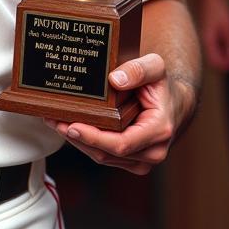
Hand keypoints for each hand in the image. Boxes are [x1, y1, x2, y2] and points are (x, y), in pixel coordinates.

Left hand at [45, 52, 191, 175]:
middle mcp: (152, 152)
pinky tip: (68, 127)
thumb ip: (138, 69)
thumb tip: (115, 79)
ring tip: (55, 122)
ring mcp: (141, 160)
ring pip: (102, 157)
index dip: (94, 137)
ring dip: (77, 141)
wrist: (174, 104)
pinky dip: (85, 142)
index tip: (72, 125)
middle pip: (106, 153)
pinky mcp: (131, 161)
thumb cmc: (162, 85)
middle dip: (78, 138)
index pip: (121, 143)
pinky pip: (104, 155)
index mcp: (159, 131)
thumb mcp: (156, 67)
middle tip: (53, 121)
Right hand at [200, 0, 228, 71]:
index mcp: (207, 39)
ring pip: (213, 52)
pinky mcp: (206, 31)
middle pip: (213, 58)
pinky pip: (213, 46)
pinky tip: (228, 41)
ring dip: (223, 55)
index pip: (215, 61)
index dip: (226, 65)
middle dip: (225, 61)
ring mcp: (204, 35)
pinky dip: (221, 48)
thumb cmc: (219, 9)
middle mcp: (203, 39)